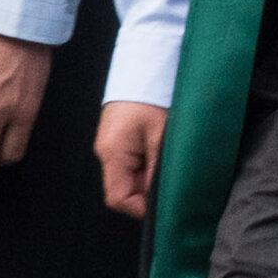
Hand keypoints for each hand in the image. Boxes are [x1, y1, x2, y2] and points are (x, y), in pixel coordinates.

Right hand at [98, 94, 168, 222]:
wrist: (144, 69)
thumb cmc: (152, 98)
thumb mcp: (161, 136)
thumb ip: (158, 170)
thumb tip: (162, 197)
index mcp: (112, 153)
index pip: (118, 199)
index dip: (140, 208)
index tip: (163, 203)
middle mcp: (106, 152)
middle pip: (124, 190)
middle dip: (148, 192)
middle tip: (172, 181)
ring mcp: (110, 146)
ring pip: (129, 178)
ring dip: (149, 178)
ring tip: (168, 164)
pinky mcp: (118, 141)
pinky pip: (131, 164)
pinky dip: (147, 166)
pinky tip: (161, 154)